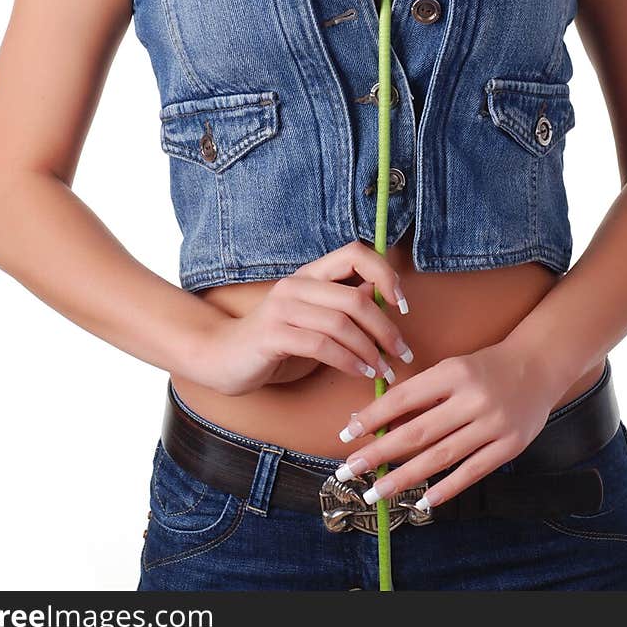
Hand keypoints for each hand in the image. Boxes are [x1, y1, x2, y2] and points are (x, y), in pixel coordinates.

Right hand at [201, 241, 412, 396]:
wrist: (223, 357)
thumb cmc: (276, 340)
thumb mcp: (314, 318)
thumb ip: (343, 304)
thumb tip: (382, 294)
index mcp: (310, 274)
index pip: (354, 253)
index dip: (384, 272)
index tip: (402, 303)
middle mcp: (296, 284)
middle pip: (355, 297)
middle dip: (386, 328)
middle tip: (402, 352)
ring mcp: (282, 308)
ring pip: (341, 324)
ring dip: (370, 351)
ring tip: (383, 370)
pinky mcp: (272, 335)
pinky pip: (322, 346)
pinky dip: (348, 361)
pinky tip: (360, 373)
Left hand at [333, 339, 557, 508]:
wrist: (538, 365)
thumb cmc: (485, 368)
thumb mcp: (451, 369)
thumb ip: (421, 395)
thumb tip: (379, 423)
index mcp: (452, 373)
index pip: (404, 398)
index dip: (373, 418)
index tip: (347, 435)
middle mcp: (471, 399)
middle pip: (417, 432)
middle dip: (379, 453)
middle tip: (349, 470)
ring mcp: (492, 425)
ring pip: (440, 457)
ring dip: (404, 477)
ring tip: (377, 492)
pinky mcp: (509, 447)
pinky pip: (472, 472)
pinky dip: (446, 488)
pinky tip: (423, 501)